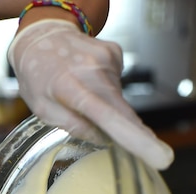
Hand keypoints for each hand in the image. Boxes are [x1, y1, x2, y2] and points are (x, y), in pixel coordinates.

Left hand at [8, 20, 173, 169]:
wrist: (42, 36)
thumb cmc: (38, 75)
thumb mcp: (42, 108)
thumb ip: (71, 124)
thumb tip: (102, 139)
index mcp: (68, 87)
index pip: (106, 116)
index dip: (132, 137)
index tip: (157, 155)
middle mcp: (91, 70)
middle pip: (123, 111)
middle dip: (136, 135)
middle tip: (151, 154)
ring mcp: (105, 59)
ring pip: (117, 99)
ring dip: (107, 107)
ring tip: (83, 98)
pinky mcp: (114, 53)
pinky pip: (116, 84)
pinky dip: (106, 90)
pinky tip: (89, 83)